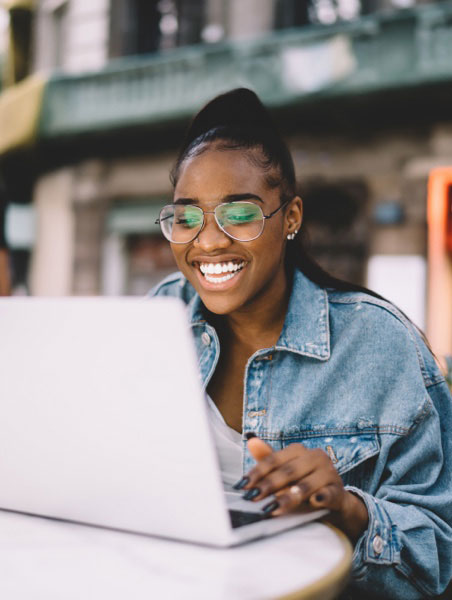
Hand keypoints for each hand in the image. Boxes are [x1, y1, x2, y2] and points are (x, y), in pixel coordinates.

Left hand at [235, 436, 367, 542]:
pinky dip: (322, 497)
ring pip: (306, 484)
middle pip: (288, 471)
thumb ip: (268, 459)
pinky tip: (315, 501)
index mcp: (299, 450)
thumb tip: (251, 440)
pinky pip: (329, 494)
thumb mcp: (285, 472)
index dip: (257, 472)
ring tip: (274, 507)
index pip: (274, 460)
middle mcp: (315, 457)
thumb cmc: (303, 482)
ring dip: (290, 496)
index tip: (243, 486)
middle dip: (269, 485)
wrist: (333, 500)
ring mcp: (329, 473)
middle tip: (253, 498)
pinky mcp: (338, 491)